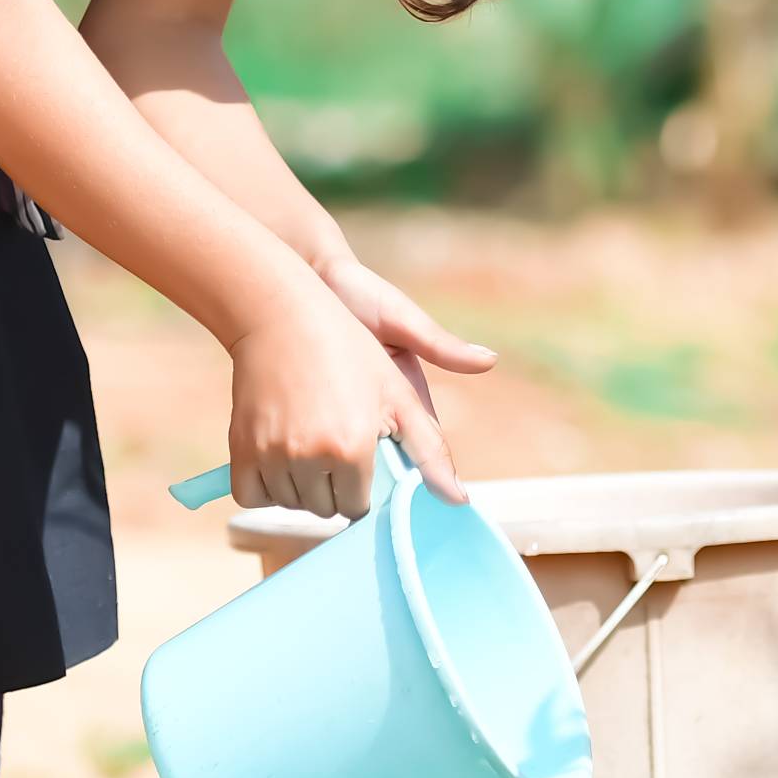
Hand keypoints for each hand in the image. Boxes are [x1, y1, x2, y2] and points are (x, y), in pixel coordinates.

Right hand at [226, 281, 433, 518]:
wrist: (279, 313)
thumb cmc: (348, 348)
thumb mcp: (398, 390)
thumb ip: (430, 448)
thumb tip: (460, 501)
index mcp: (354, 448)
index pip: (358, 507)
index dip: (359, 486)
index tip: (357, 460)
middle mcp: (312, 457)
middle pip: (323, 510)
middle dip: (330, 488)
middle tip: (332, 448)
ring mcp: (272, 453)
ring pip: (288, 504)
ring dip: (297, 487)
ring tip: (307, 445)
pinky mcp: (241, 448)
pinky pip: (251, 495)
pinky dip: (262, 486)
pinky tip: (277, 457)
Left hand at [320, 252, 494, 483]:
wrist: (305, 275)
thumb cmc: (359, 295)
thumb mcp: (401, 320)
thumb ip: (439, 345)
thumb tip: (488, 360)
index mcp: (401, 398)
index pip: (421, 449)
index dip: (426, 476)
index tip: (433, 502)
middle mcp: (372, 413)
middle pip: (380, 464)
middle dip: (371, 481)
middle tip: (364, 501)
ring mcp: (338, 415)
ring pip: (342, 464)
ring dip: (333, 476)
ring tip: (324, 488)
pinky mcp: (303, 410)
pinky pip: (303, 448)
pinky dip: (297, 461)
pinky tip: (288, 470)